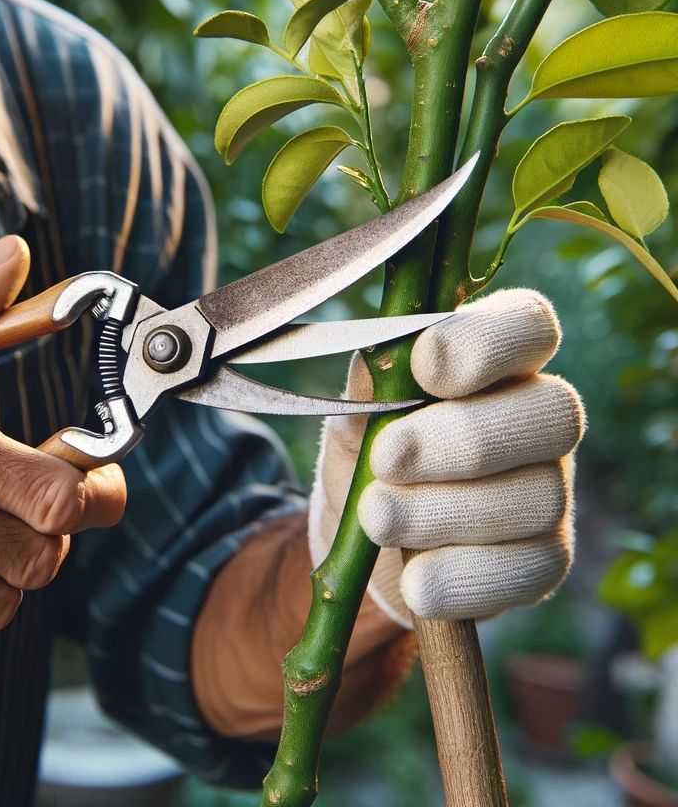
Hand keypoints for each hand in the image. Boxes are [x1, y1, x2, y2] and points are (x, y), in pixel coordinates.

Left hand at [309, 289, 584, 626]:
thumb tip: (376, 371)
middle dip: (461, 438)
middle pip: (549, 412)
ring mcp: (551, 490)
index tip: (423, 366)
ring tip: (376, 519)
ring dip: (445, 511)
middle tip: (385, 458)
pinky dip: (463, 577)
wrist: (366, 534)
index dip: (487, 341)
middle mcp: (540, 417)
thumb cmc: (368, 449)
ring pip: (535, 497)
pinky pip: (526, 570)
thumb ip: (369, 389)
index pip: (529, 325)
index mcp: (498, 360)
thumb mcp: (355, 413)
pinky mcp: (545, 560)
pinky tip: (416, 582)